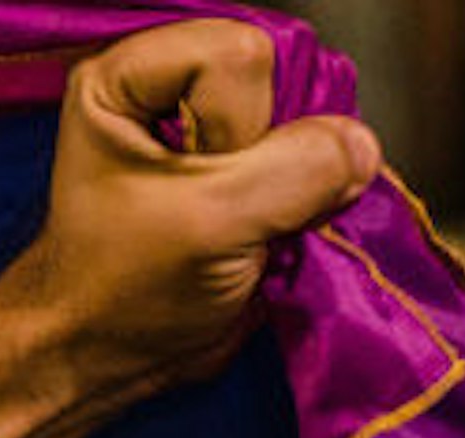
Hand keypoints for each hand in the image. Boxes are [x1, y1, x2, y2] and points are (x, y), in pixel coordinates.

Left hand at [0, 18, 384, 405]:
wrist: (105, 357)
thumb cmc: (123, 293)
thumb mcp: (212, 224)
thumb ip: (298, 170)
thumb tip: (359, 147)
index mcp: (124, 80)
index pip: (239, 54)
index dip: (236, 127)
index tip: (194, 189)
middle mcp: (164, 87)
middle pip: (283, 75)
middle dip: (272, 153)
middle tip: (227, 210)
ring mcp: (208, 122)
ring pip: (307, 115)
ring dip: (294, 180)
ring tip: (246, 224)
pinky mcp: (244, 160)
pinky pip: (313, 153)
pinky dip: (305, 194)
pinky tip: (266, 229)